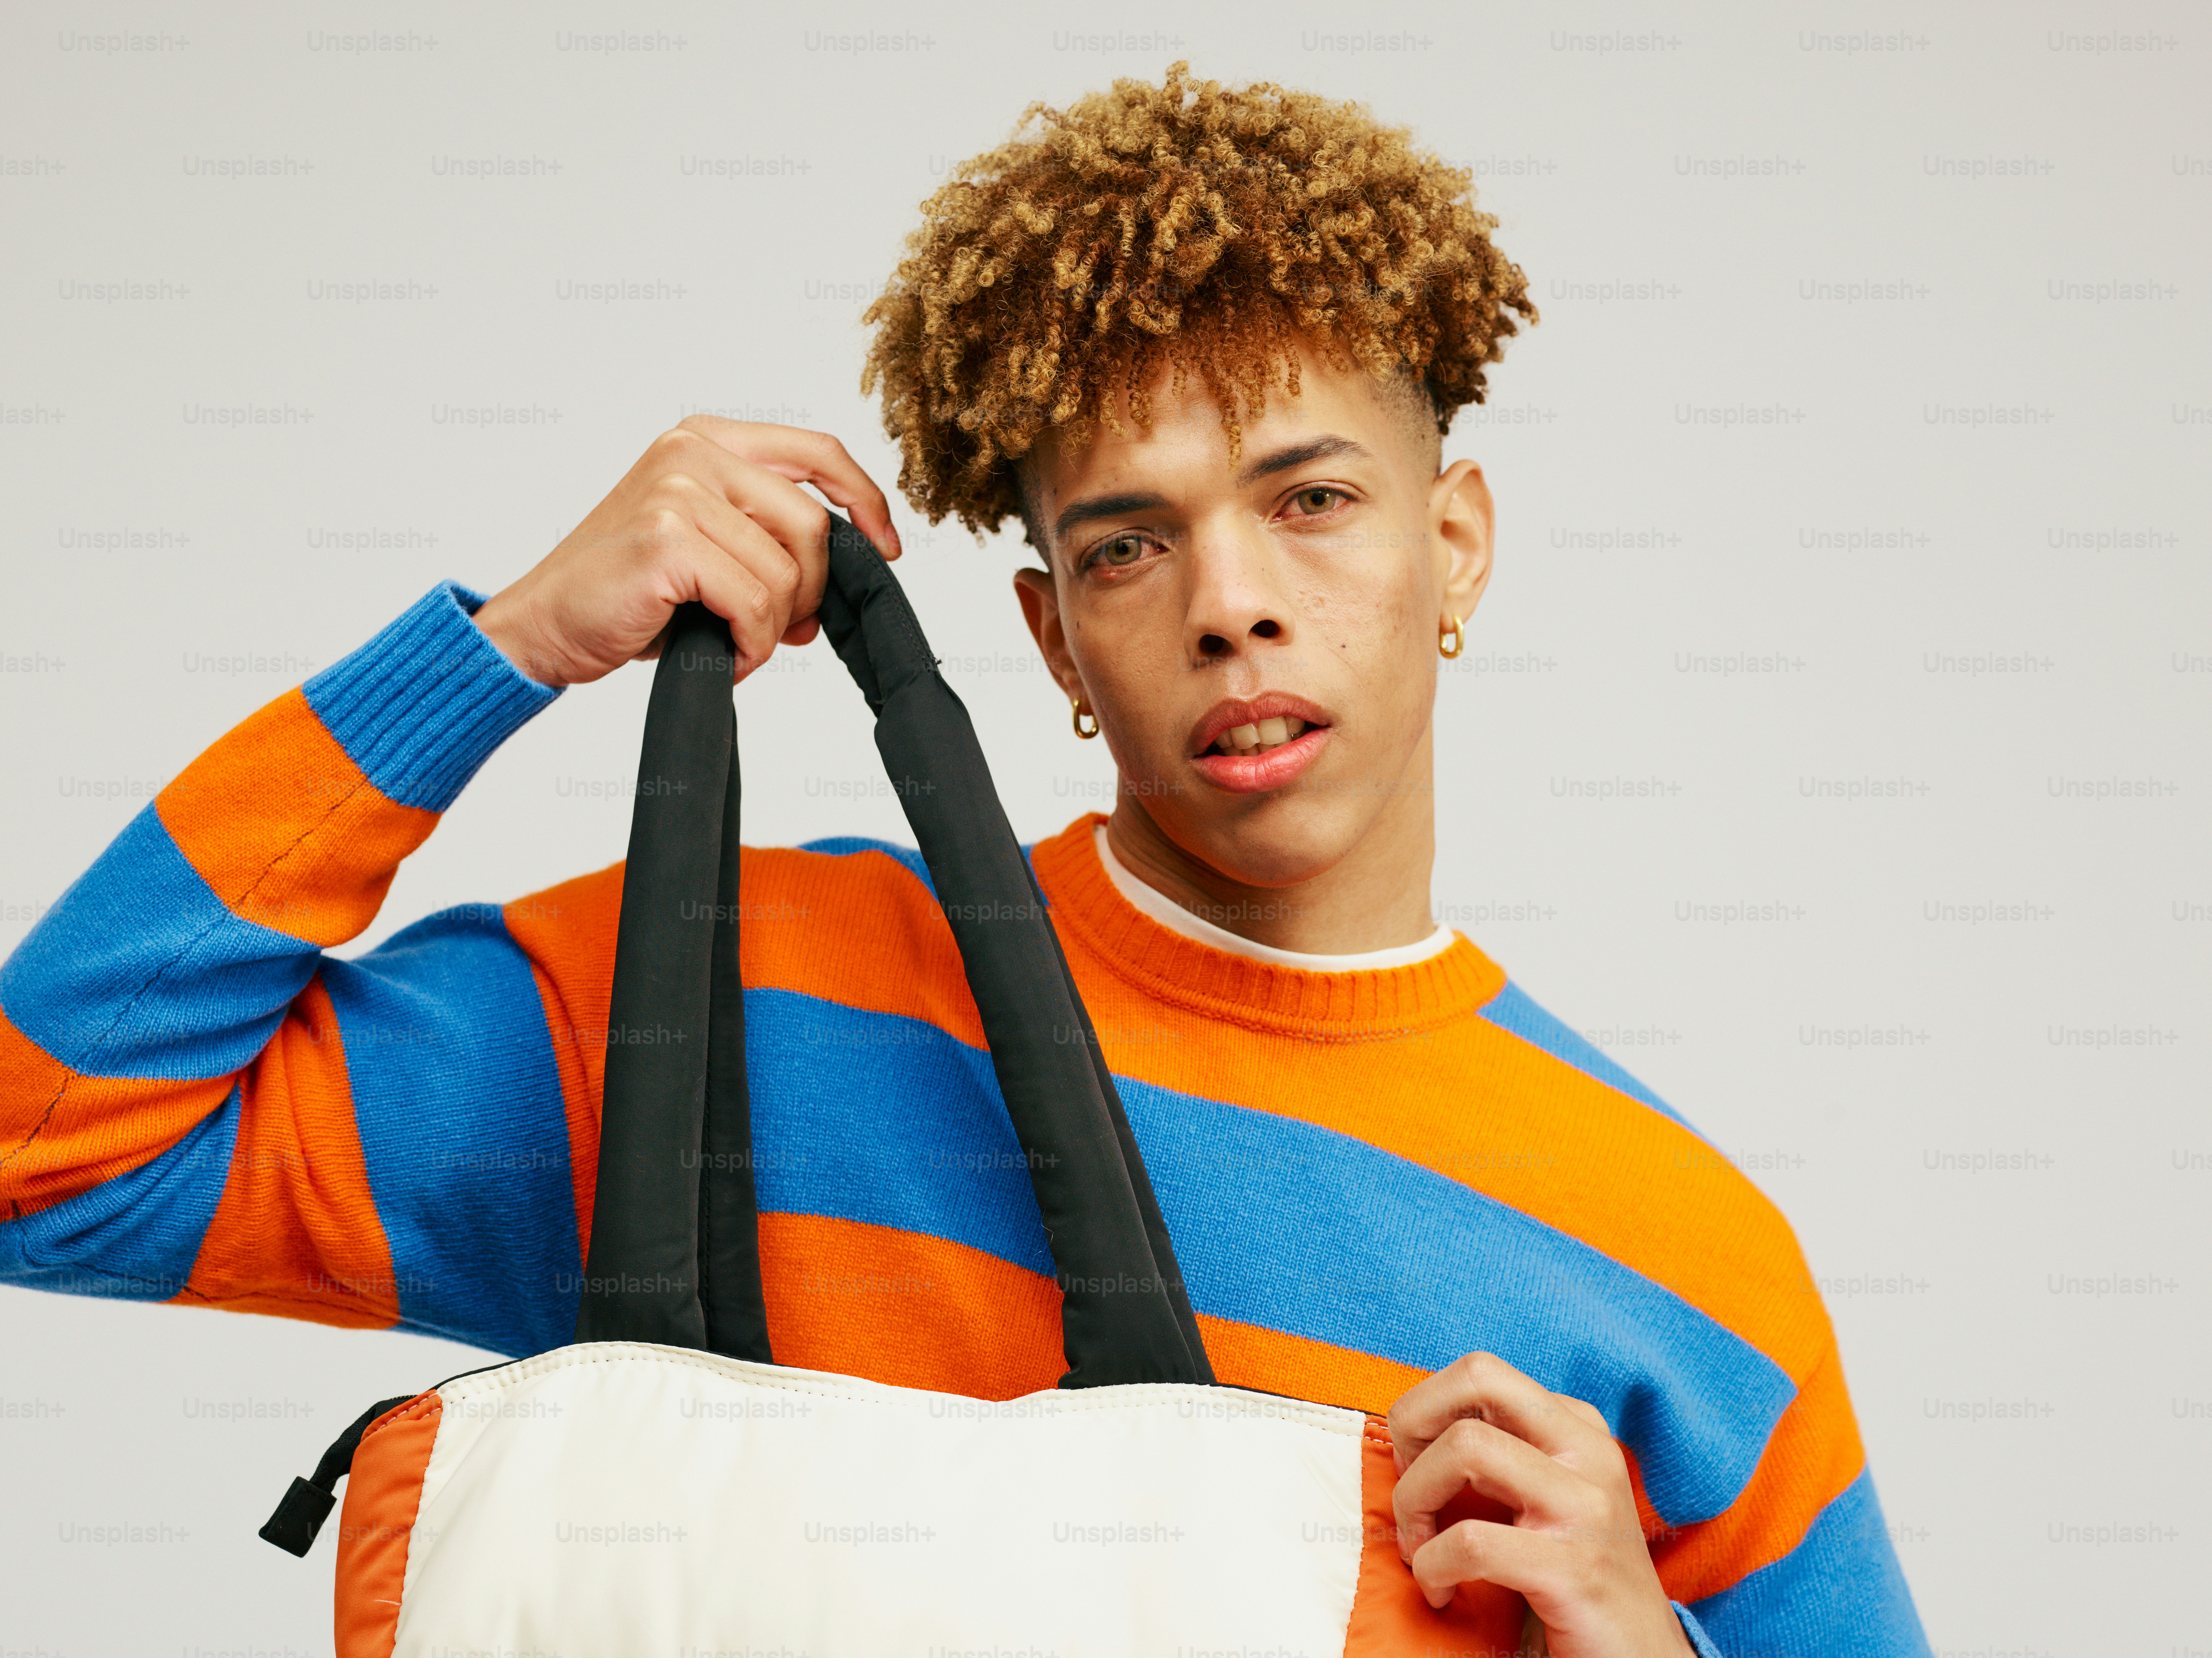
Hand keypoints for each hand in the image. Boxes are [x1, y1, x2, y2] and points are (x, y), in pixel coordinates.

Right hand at [472, 416, 901, 687]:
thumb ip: (767, 545)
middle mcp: (692, 452)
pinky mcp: (669, 539)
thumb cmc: (625, 592)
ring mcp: (678, 490)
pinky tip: (721, 654)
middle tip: (783, 631)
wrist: (544, 624)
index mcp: (706, 440)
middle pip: (812, 524)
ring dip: (773, 628)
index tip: (886, 550)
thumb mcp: (707, 550)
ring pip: (786, 571)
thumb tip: (835, 586)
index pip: (819, 451)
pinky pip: (755, 604)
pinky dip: (750, 645)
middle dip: (812, 593)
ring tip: (736, 644)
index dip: (865, 501)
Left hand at [1388, 1351, 1693, 1657]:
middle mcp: (1588, 1453)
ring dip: (1414, 1503)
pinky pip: (1470, 1541)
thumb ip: (1500, 1454)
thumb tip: (1410, 1431)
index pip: (1480, 1372)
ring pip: (1465, 1448)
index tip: (1415, 1463)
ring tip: (1418, 1549)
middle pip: (1477, 1377)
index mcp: (1578, 1429)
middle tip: (1406, 1484)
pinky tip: (1440, 1593)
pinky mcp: (1574, 1568)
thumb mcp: (1543, 1496)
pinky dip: (1432, 1567)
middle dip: (1413, 1422)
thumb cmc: (1572, 1576)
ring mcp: (1585, 1507)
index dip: (1425, 1410)